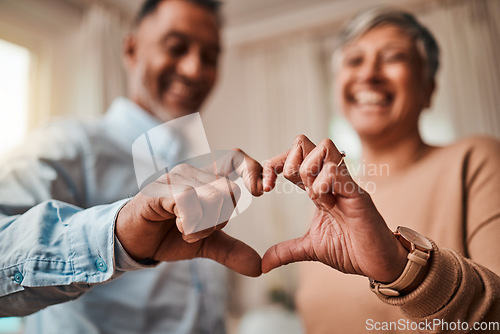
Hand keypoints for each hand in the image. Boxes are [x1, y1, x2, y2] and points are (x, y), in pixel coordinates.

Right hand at [115, 149, 263, 276]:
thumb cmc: (168, 235)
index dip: (252, 169)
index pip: (237, 158)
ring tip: (186, 230)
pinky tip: (178, 226)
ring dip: (204, 225)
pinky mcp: (161, 190)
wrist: (133, 242)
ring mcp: (176, 178)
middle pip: (230, 190)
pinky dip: (190, 223)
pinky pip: (190, 202)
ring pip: (213, 197)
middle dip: (221, 219)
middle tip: (200, 230)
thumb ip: (232, 250)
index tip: (262, 191)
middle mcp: (194, 173)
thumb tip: (260, 267)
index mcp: (207, 179)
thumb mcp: (206, 243)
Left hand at [261, 135, 407, 282]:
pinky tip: (326, 204)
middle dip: (286, 160)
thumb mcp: (310, 249)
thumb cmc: (351, 250)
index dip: (272, 166)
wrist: (379, 264)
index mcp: (317, 188)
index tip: (262, 189)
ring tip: (312, 197)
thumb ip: (286, 251)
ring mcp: (345, 182)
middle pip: (303, 142)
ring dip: (307, 170)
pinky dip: (322, 184)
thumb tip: (263, 264)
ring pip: (321, 147)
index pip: (292, 159)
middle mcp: (330, 179)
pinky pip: (335, 171)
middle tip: (279, 185)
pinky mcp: (357, 192)